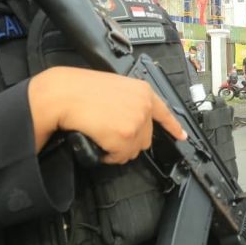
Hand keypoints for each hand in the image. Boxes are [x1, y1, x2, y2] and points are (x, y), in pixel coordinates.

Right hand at [27, 67, 186, 162]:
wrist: (63, 94)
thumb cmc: (79, 89)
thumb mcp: (114, 87)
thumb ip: (128, 101)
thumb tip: (129, 120)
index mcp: (142, 91)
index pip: (164, 112)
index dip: (173, 126)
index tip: (181, 136)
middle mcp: (144, 106)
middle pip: (145, 138)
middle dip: (129, 141)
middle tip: (109, 134)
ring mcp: (137, 121)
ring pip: (132, 150)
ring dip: (116, 149)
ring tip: (100, 134)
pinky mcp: (125, 137)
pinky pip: (118, 157)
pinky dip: (107, 155)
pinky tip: (97, 140)